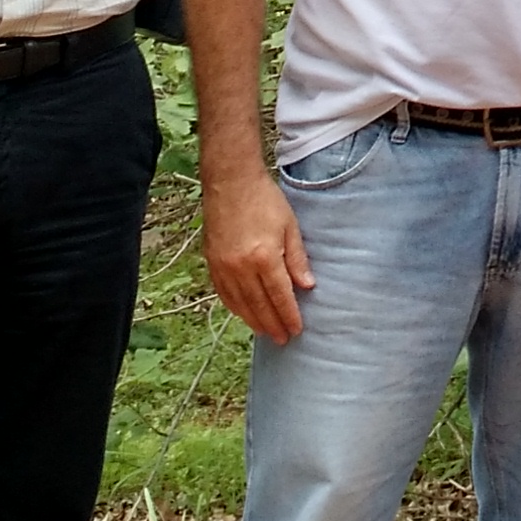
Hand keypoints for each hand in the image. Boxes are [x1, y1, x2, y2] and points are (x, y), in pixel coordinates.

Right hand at [205, 162, 314, 342]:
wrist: (231, 182)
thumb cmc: (265, 200)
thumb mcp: (290, 226)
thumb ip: (298, 259)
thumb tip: (308, 286)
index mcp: (264, 257)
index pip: (280, 296)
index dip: (289, 315)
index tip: (297, 329)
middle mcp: (241, 267)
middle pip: (259, 305)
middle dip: (273, 324)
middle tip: (284, 339)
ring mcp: (223, 266)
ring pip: (240, 303)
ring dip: (253, 320)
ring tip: (266, 332)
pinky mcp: (212, 262)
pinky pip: (223, 293)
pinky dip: (235, 307)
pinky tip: (243, 314)